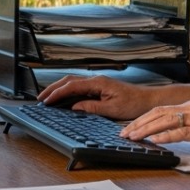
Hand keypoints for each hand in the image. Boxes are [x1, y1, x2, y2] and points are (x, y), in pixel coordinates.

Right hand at [37, 74, 153, 120]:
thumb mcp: (112, 110)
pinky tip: (63, 98)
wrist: (149, 100)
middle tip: (40, 99)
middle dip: (53, 88)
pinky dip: (68, 91)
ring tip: (47, 98)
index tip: (46, 101)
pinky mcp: (100, 87)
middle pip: (69, 80)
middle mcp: (96, 80)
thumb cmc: (134, 104)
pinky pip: (80, 87)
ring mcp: (98, 83)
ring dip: (59, 89)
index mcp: (98, 83)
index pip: (72, 86)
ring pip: (73, 82)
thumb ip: (92, 107)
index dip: (57, 93)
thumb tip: (74, 108)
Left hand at [120, 101, 189, 154]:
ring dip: (146, 129)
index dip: (144, 119)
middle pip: (158, 113)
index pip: (161, 110)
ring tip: (133, 137)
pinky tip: (155, 140)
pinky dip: (166, 135)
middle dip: (138, 123)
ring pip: (165, 120)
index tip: (131, 127)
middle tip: (124, 133)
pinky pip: (181, 131)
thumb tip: (176, 134)